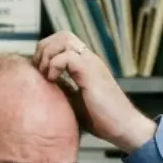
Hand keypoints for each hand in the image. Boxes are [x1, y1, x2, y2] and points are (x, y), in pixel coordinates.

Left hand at [33, 31, 154, 153]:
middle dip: (44, 50)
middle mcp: (89, 59)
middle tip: (39, 71)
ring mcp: (91, 63)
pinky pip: (67, 57)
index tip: (38, 72)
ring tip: (46, 75)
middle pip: (61, 35)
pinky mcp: (91, 72)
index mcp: (85, 64)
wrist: (124, 127)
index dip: (45, 53)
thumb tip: (41, 85)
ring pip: (64, 39)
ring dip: (48, 55)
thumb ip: (62, 89)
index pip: (61, 42)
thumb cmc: (102, 119)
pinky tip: (53, 81)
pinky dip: (54, 66)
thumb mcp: (74, 101)